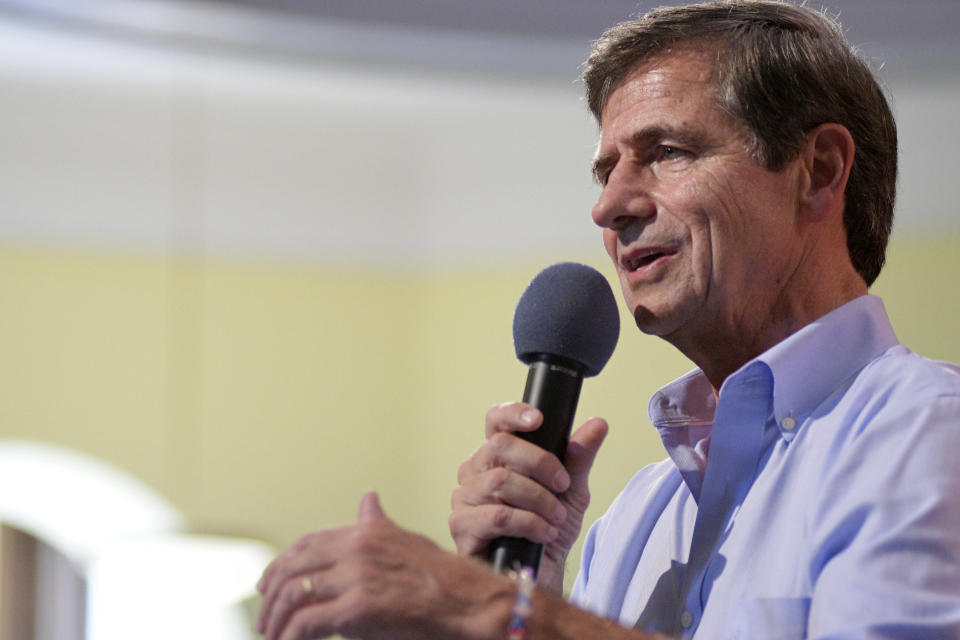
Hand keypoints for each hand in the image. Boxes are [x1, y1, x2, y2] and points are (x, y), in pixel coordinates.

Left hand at [257, 492, 514, 639]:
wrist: (468, 601)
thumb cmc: (442, 576)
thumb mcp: (405, 538)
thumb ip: (378, 522)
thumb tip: (368, 497)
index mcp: (365, 532)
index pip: (308, 542)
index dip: (283, 561)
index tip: (268, 581)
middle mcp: (355, 549)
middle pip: (293, 567)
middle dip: (270, 593)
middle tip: (263, 615)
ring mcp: (354, 578)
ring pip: (293, 595)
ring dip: (275, 619)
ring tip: (271, 635)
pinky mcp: (356, 610)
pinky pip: (306, 623)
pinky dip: (291, 635)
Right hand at [449, 402, 607, 592]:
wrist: (543, 573)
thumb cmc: (549, 528)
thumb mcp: (572, 490)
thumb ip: (579, 456)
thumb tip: (598, 424)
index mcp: (496, 454)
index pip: (495, 421)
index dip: (513, 413)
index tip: (538, 419)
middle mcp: (474, 470)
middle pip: (499, 446)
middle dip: (539, 463)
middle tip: (563, 484)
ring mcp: (464, 496)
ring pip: (500, 481)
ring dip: (538, 499)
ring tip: (556, 517)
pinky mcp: (461, 525)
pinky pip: (496, 515)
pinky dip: (528, 522)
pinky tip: (544, 532)